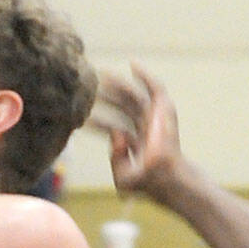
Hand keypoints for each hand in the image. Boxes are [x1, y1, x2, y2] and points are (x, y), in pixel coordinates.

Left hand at [91, 64, 184, 201]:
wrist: (167, 179)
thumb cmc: (147, 183)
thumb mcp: (122, 178)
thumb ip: (114, 159)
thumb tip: (115, 134)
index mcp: (136, 143)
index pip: (114, 127)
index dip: (99, 122)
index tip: (82, 116)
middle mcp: (145, 128)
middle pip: (123, 107)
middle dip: (107, 97)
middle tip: (89, 87)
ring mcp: (155, 119)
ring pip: (134, 96)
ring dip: (119, 85)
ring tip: (103, 74)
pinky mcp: (165, 110)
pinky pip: (155, 88)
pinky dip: (145, 76)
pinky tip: (132, 64)